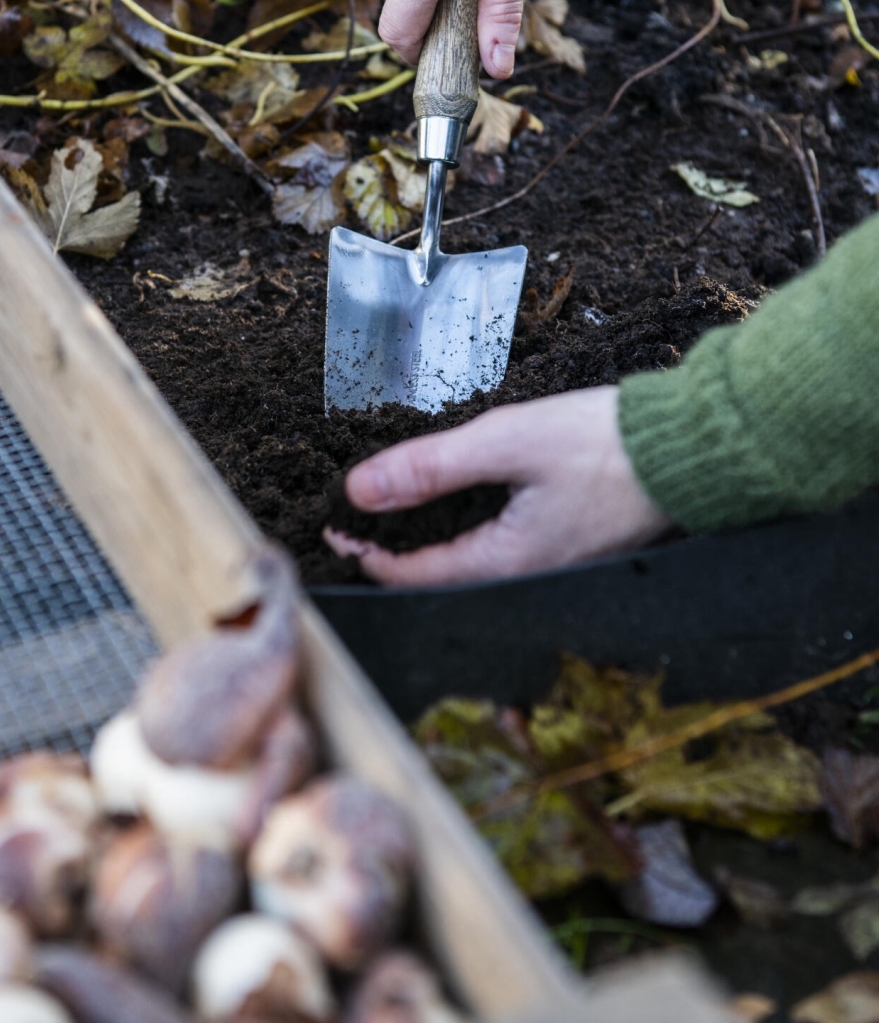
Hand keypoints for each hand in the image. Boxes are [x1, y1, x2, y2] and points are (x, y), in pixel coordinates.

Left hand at [323, 387, 670, 585]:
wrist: (691, 447)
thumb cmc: (605, 445)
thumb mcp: (507, 443)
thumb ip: (431, 467)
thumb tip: (360, 490)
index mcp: (505, 565)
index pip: (411, 574)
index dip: (364, 552)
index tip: (332, 525)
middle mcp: (526, 579)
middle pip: (438, 576)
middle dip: (391, 551)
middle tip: (353, 521)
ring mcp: (552, 565)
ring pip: (469, 563)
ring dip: (427, 539)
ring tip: (393, 510)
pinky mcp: (570, 543)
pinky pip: (500, 548)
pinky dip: (466, 528)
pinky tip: (456, 502)